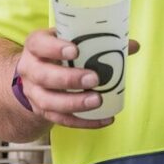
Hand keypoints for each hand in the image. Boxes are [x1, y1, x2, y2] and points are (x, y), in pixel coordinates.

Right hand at [15, 28, 139, 128]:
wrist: (34, 74)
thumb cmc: (58, 52)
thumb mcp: (70, 41)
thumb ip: (98, 41)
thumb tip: (133, 46)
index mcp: (36, 47)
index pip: (39, 44)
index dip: (55, 48)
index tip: (76, 49)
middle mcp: (30, 70)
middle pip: (44, 76)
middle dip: (69, 79)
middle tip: (94, 78)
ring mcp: (34, 93)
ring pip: (49, 102)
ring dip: (74, 103)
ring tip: (98, 100)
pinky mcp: (43, 111)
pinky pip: (61, 120)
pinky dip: (83, 122)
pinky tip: (105, 119)